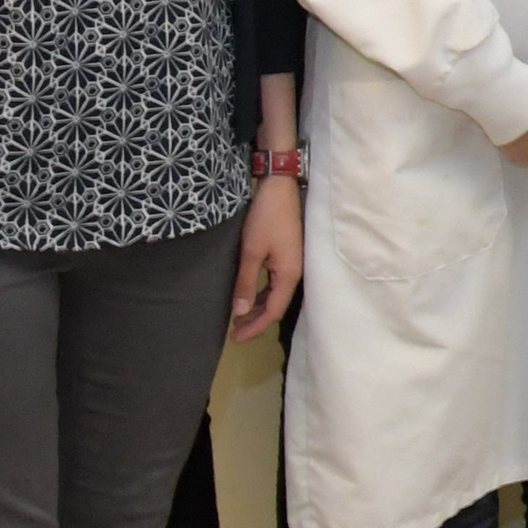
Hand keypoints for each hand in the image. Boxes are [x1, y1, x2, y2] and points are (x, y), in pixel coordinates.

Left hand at [229, 170, 303, 341]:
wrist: (279, 189)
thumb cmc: (266, 219)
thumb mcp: (252, 251)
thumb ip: (246, 283)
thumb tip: (240, 313)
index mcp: (289, 275)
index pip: (272, 311)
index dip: (254, 327)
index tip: (234, 338)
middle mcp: (295, 273)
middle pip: (275, 306)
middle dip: (255, 321)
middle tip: (233, 332)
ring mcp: (292, 265)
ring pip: (275, 295)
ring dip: (257, 308)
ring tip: (238, 318)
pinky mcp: (287, 257)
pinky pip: (275, 283)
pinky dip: (261, 294)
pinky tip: (249, 296)